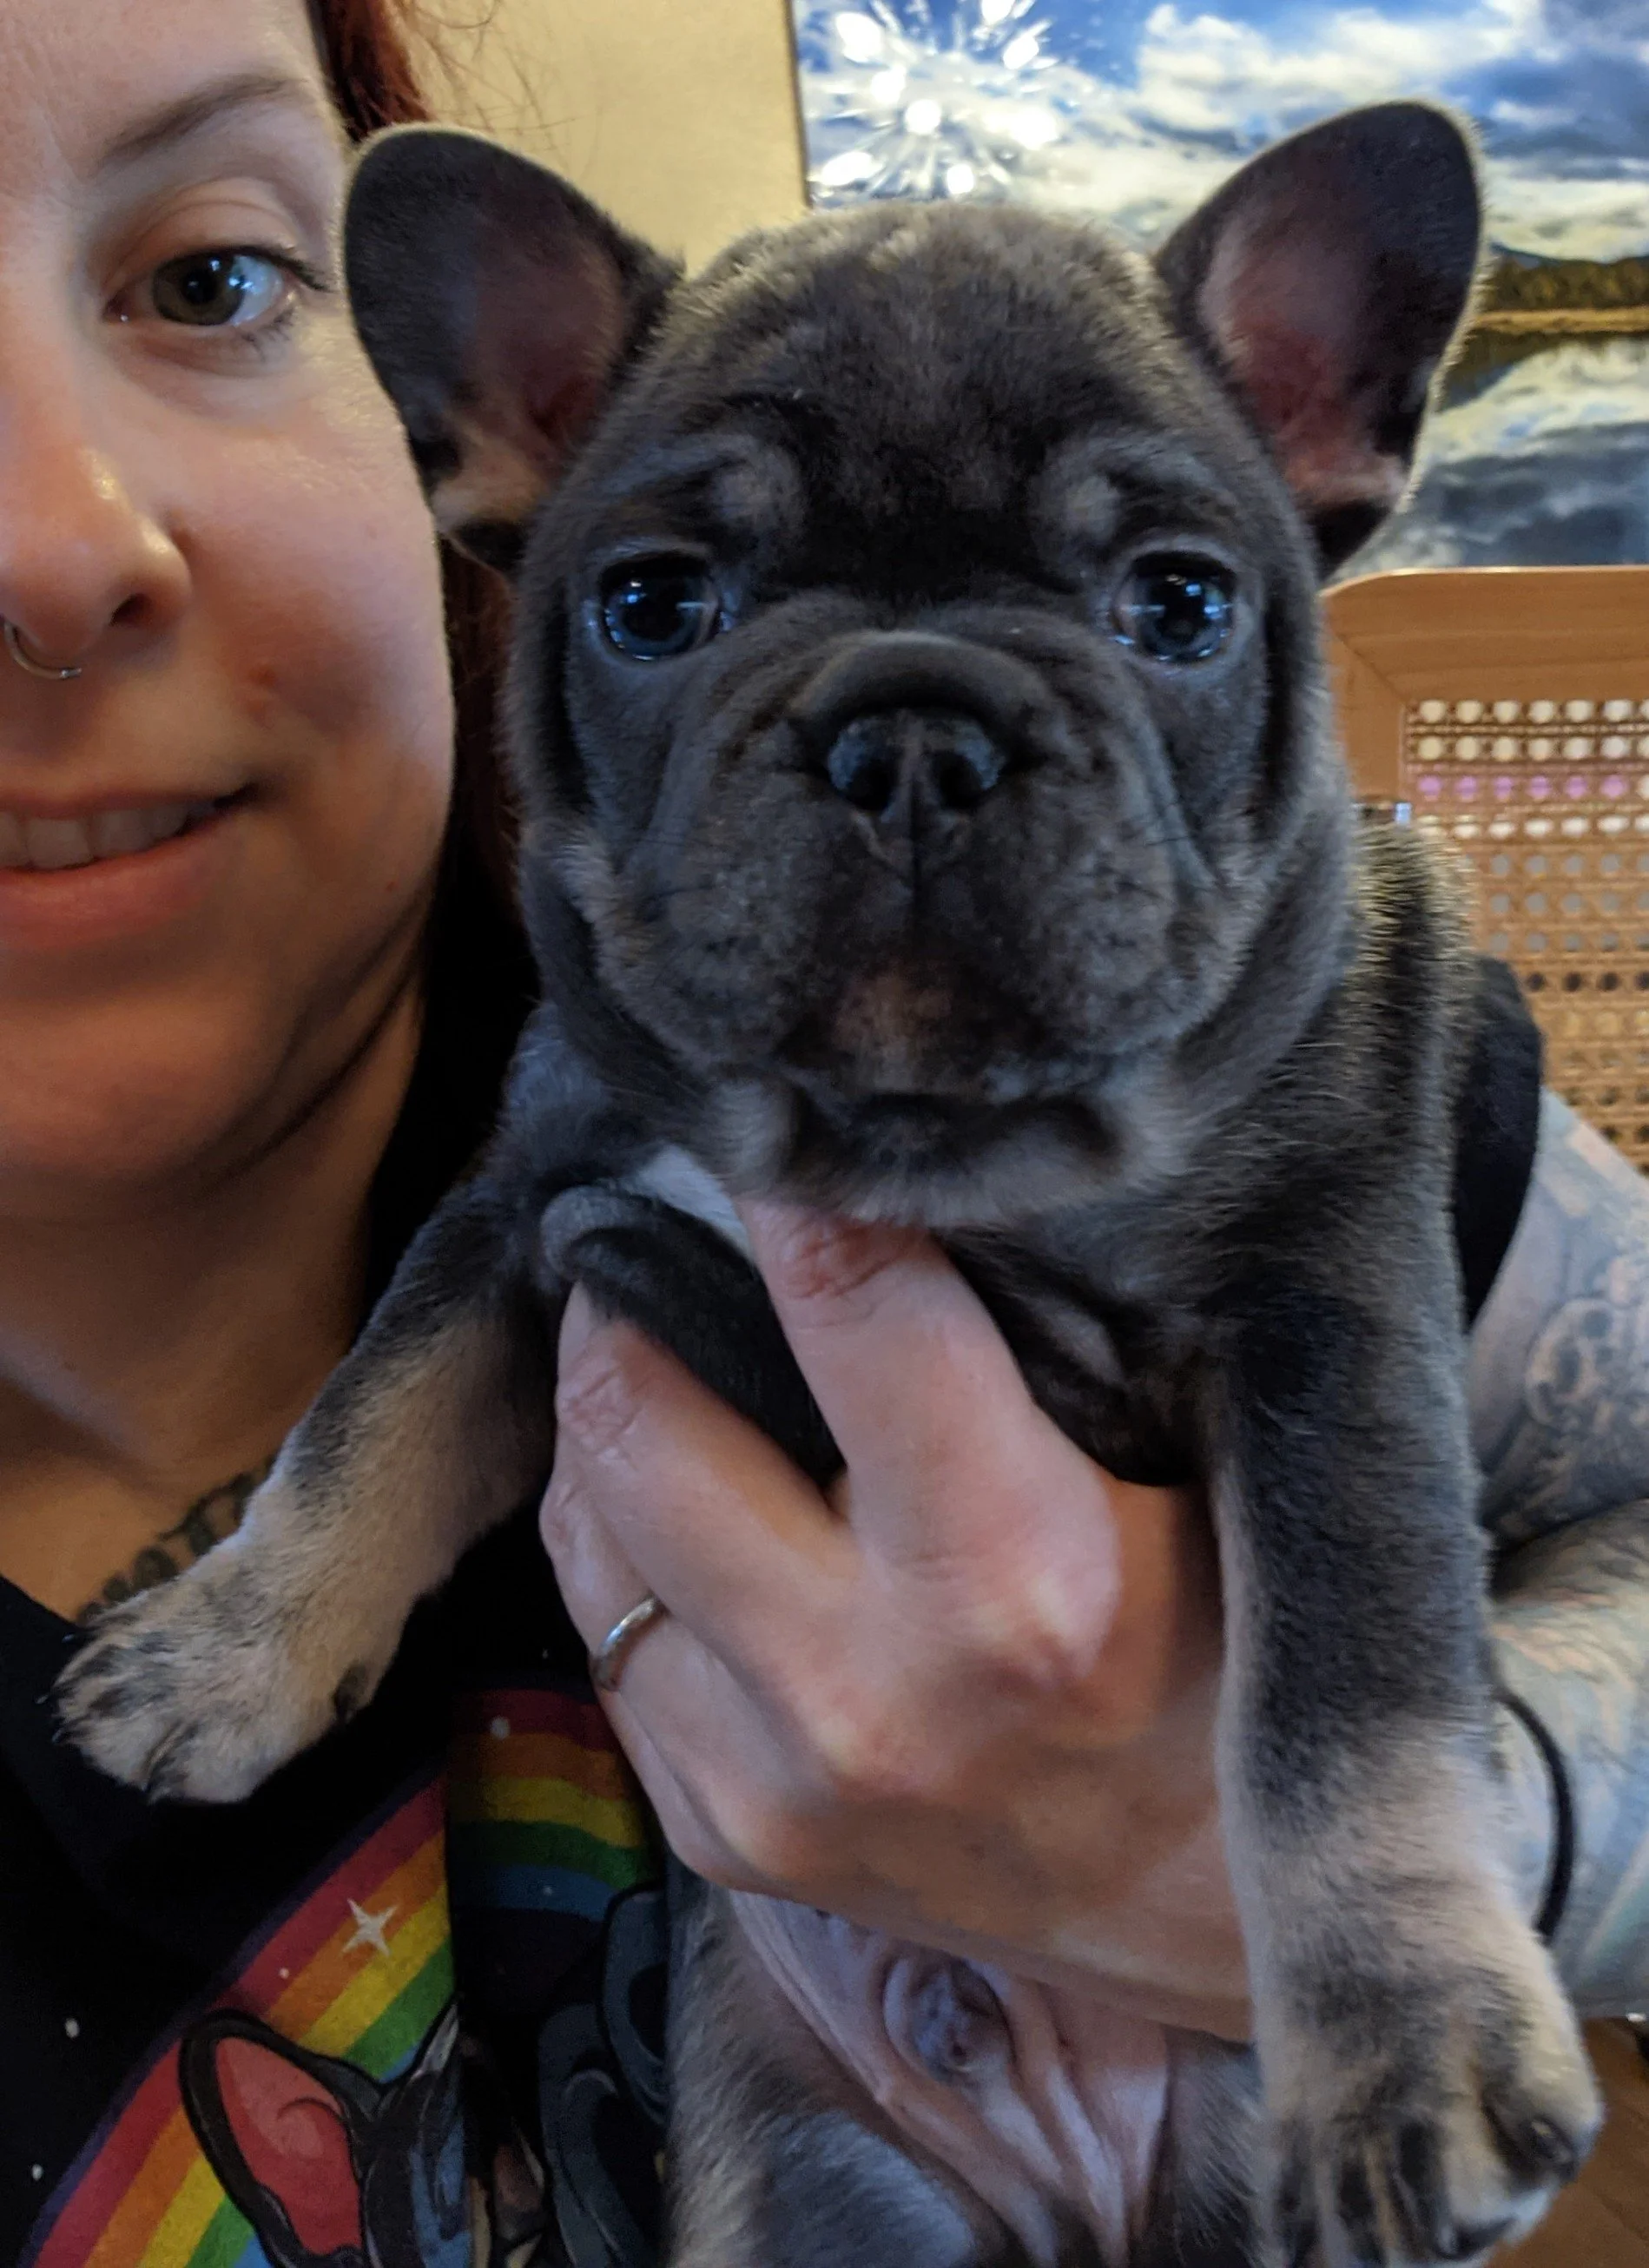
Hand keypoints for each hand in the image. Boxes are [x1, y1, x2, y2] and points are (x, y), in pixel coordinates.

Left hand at [540, 1204, 1249, 2039]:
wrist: (1213, 1930)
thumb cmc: (1221, 1672)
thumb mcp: (1182, 1493)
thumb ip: (1029, 1361)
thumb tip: (877, 1192)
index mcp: (1021, 1581)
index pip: (853, 1309)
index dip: (788, 1179)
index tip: (745, 1106)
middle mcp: (868, 1692)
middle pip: (641, 1417)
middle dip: (619, 1295)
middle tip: (636, 1229)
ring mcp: (773, 1784)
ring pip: (588, 1527)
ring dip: (600, 1418)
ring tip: (639, 1347)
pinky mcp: (722, 1841)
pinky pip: (606, 1641)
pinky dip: (623, 1548)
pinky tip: (682, 1500)